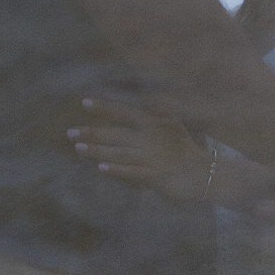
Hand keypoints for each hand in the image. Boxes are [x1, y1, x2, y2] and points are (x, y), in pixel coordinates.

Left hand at [68, 101, 211, 204]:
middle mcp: (150, 138)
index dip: (104, 107)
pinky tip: (100, 168)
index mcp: (153, 124)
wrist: (204, 173)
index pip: (124, 113)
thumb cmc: (185, 149)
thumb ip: (156, 112)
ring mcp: (152, 158)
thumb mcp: (172, 125)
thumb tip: (145, 99)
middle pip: (115, 134)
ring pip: (118, 153)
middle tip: (70, 133)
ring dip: (96, 151)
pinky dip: (116, 170)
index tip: (84, 103)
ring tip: (78, 148)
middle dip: (91, 133)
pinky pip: (131, 173)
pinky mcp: (155, 176)